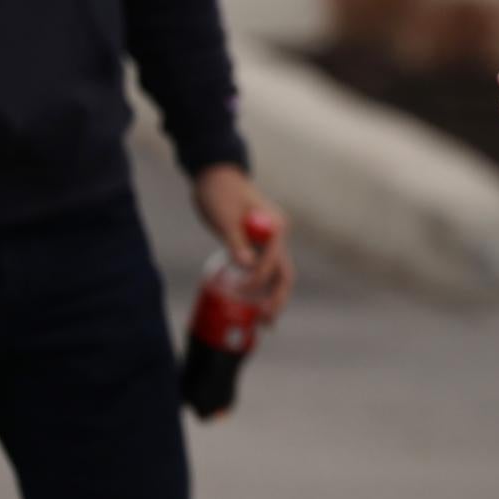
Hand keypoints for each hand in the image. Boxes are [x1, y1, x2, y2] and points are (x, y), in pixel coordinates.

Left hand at [192, 164, 294, 320]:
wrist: (214, 175)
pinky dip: (261, 288)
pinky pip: (264, 271)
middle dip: (277, 298)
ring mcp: (269, 241)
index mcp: (274, 225)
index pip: (272, 259)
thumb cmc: (219, 191)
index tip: (239, 290)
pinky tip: (255, 305)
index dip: (257, 278)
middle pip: (283, 271)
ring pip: (276, 275)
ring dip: (272, 298)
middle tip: (268, 321)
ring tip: (266, 323)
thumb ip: (236, 241)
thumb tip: (246, 265)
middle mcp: (277, 235)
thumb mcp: (224, 216)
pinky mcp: (257, 245)